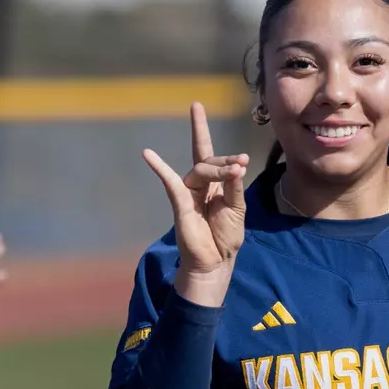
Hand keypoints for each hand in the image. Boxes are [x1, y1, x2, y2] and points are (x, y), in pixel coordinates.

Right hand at [142, 103, 247, 305]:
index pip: (209, 154)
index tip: (215, 127)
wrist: (216, 261)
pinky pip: (170, 181)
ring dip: (219, 169)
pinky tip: (148, 154)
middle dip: (226, 163)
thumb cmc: (226, 236)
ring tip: (234, 171)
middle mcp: (199, 184)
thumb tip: (236, 165)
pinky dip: (160, 167)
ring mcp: (188, 192)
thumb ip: (234, 187)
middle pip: (210, 161)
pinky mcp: (179, 203)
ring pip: (201, 170)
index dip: (202, 131)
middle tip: (240, 165)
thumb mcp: (237, 209)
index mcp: (214, 184)